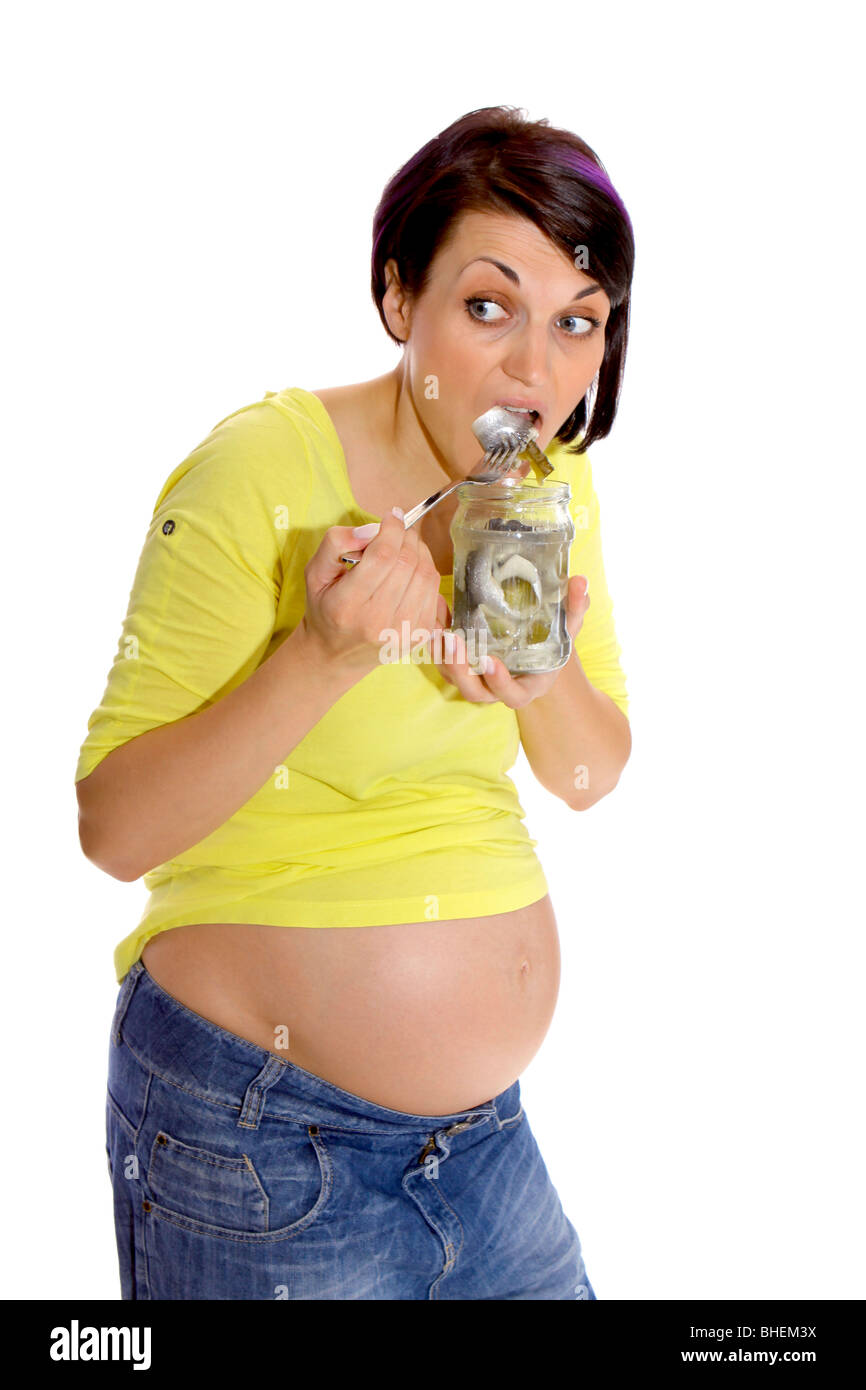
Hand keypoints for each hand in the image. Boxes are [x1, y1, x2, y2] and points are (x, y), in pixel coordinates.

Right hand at [302, 509, 444, 672]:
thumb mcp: (315, 573)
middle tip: (398, 531)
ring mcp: (401, 632)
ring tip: (405, 547)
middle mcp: (376, 622)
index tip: (392, 516)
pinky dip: (426, 572)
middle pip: (407, 563)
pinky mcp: (418, 636)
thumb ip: (336, 543)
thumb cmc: (326, 608)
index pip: (383, 556)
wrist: (336, 654)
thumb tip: (371, 529)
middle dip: (406, 538)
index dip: (392, 529)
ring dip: (420, 552)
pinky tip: (411, 570)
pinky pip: (434, 591)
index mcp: (347, 605)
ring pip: (426, 575)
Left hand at [436, 575, 590, 705]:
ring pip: (453, 677)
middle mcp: (498, 688)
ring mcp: (477, 679)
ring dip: (442, 655)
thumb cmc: (553, 640)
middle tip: (453, 640)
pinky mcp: (461, 665)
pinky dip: (436, 638)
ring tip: (437, 627)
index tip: (490, 662)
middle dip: (460, 669)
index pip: (512, 695)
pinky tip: (438, 608)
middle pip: (474, 691)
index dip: (500, 683)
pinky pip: (443, 658)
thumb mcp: (567, 625)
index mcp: (527, 685)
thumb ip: (575, 607)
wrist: (534, 644)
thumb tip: (580, 581)